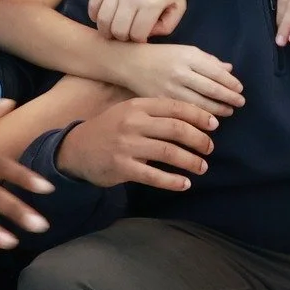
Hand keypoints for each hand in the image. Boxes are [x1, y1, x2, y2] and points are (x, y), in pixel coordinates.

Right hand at [55, 98, 219, 190]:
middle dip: (199, 140)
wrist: (75, 148)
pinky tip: (184, 184)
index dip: (199, 116)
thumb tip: (192, 115)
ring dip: (190, 161)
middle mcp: (133, 122)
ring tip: (202, 167)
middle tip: (210, 148)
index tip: (214, 125)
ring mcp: (127, 145)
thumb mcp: (129, 111)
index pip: (176, 107)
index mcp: (138, 105)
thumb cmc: (110, 129)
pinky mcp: (122, 167)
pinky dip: (172, 181)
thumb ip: (155, 111)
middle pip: (177, 129)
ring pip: (169, 152)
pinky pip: (154, 176)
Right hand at [89, 0, 188, 41]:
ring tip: (112, 30)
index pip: (137, 35)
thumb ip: (168, 26)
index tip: (140, 36)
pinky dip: (95, 17)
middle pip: (118, 31)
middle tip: (125, 34)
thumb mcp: (178, 3)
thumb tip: (146, 36)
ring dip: (106, 31)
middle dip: (121, 38)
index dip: (138, 40)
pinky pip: (93, 6)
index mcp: (152, 4)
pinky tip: (102, 17)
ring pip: (103, 21)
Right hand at [109, 41, 244, 116]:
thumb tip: (229, 69)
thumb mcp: (184, 51)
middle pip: (211, 89)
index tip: (240, 90)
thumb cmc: (161, 56)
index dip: (230, 83)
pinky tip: (208, 120)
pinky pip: (184, 112)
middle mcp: (179, 72)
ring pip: (200, 103)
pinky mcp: (160, 101)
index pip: (216, 72)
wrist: (129, 63)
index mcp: (187, 56)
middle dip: (228, 98)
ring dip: (217, 110)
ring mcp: (169, 88)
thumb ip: (207, 60)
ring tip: (227, 113)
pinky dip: (199, 117)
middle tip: (239, 103)